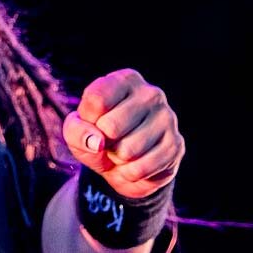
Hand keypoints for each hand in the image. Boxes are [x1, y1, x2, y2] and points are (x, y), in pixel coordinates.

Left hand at [62, 68, 183, 199]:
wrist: (124, 165)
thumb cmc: (97, 136)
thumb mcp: (76, 130)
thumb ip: (77, 131)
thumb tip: (97, 142)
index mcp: (125, 79)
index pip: (96, 99)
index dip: (86, 120)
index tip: (92, 122)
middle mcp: (150, 93)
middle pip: (111, 126)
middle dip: (103, 142)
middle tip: (109, 140)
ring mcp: (168, 118)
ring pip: (127, 150)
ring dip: (117, 159)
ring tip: (122, 151)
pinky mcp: (176, 145)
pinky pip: (141, 168)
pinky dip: (129, 173)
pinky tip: (135, 163)